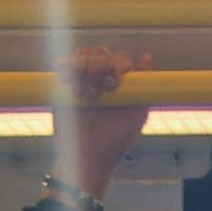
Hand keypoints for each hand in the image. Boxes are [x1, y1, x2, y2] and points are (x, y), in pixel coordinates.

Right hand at [55, 52, 149, 207]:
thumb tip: (146, 56)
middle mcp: (102, 78)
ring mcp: (82, 80)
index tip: (114, 83)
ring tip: (83, 94)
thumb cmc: (115, 141)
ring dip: (84, 69)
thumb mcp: (137, 114)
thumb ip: (144, 86)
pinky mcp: (65, 86)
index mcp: (121, 82)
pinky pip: (65, 65)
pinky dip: (67, 67)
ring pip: (83, 56)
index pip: (119, 59)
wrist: (87, 158)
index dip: (117, 65)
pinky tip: (70, 83)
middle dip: (99, 68)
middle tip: (97, 93)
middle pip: (101, 53)